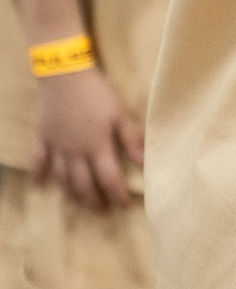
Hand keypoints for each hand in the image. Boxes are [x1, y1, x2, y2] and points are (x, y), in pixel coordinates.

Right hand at [33, 66, 142, 210]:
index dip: (117, 194)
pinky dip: (38, 175)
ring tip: (79, 204)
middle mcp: (74, 153)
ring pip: (61, 178)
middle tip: (102, 211)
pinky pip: (38, 161)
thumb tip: (144, 163)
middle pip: (83, 184)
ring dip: (71, 194)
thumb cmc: (97, 93)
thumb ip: (131, 138)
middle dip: (93, 200)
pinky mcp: (42, 138)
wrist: (65, 76)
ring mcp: (56, 147)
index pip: (109, 178)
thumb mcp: (120, 113)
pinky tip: (38, 186)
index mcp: (97, 147)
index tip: (125, 206)